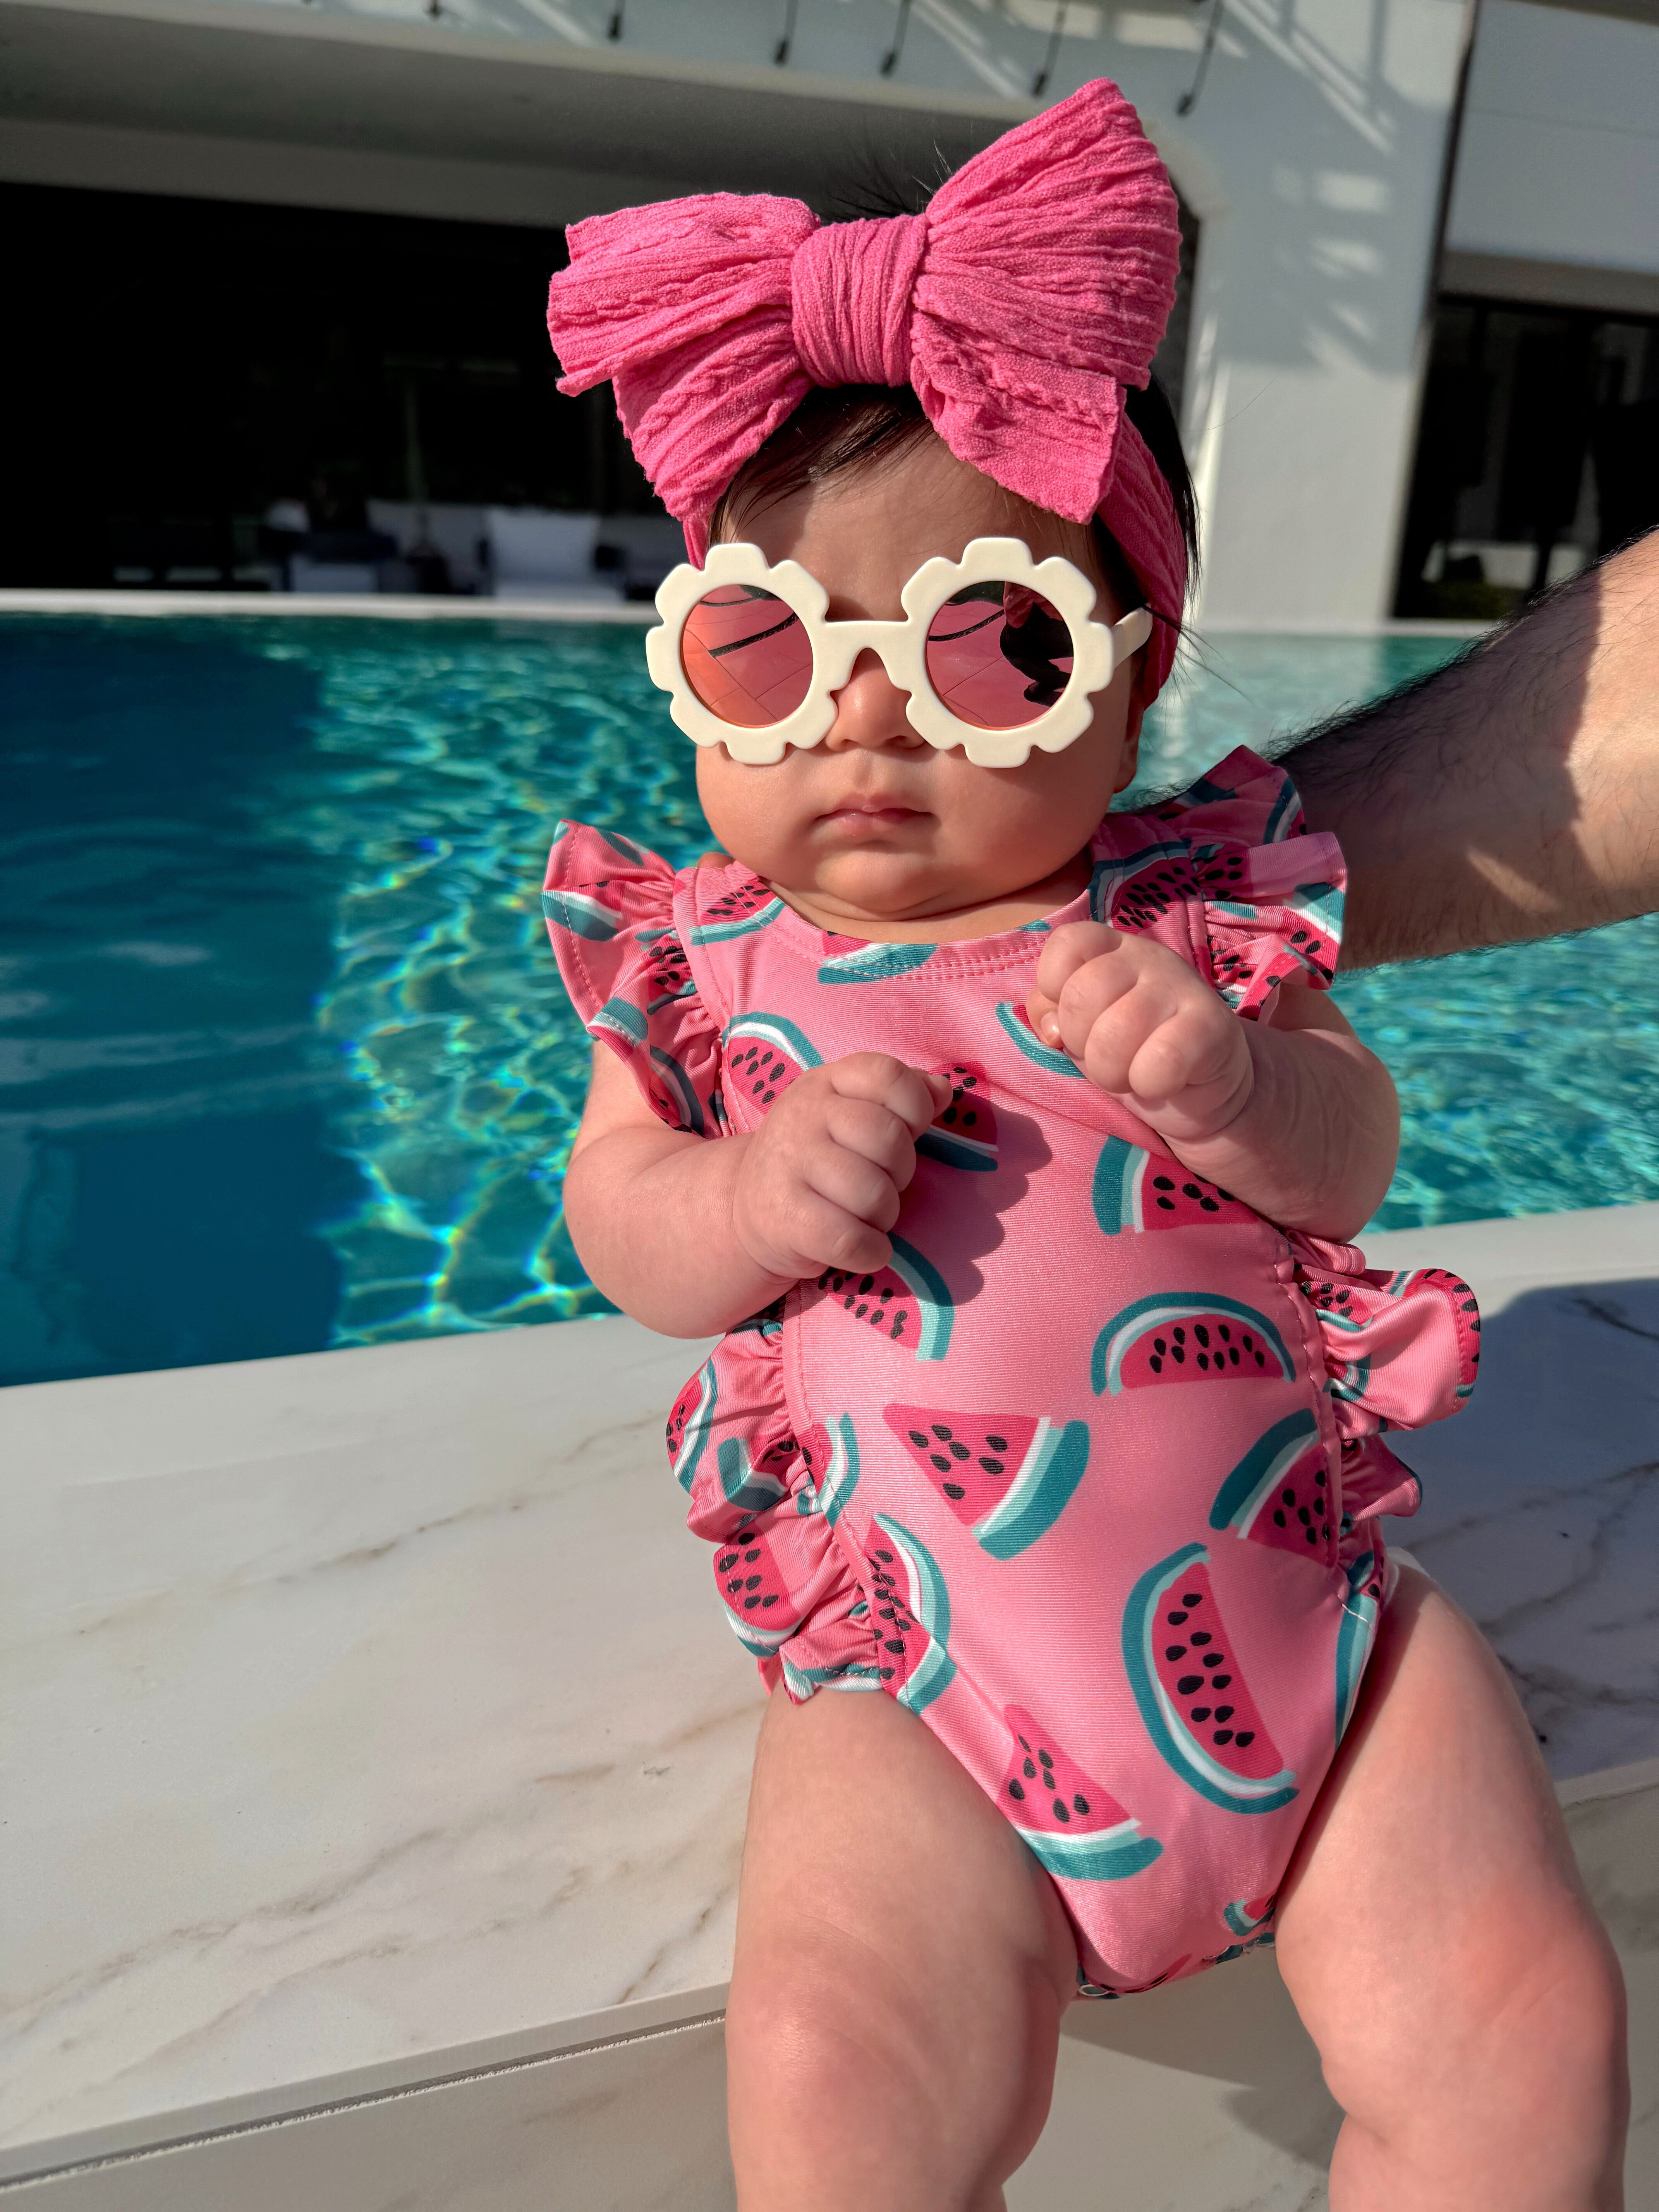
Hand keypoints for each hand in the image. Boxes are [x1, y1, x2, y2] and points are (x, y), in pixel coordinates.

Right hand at [731, 1054, 952, 1281]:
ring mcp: (789, 1164)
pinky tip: (863, 1248)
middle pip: (890, 1139)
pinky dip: (872, 1252)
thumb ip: (900, 1097)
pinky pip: (853, 1240)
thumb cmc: (817, 1157)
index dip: (916, 1108)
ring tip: (864, 1217)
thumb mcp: (851, 1112)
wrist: (744, 1206)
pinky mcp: (785, 1217)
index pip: (888, 1075)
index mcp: (827, 1082)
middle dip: (901, 1173)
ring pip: (875, 1195)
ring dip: (885, 1217)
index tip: (907, 1132)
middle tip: (881, 1184)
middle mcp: (803, 1115)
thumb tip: (943, 1091)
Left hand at [1027, 922, 1253, 1142]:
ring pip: (1117, 1031)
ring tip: (1130, 1075)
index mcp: (1111, 949)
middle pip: (1083, 995)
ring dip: (1112, 1072)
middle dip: (1081, 1044)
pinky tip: (1160, 1083)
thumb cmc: (1132, 1050)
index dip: (1053, 986)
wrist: (1204, 1086)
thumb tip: (1054, 1029)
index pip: (1068, 942)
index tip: (1068, 1022)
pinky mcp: (1212, 1025)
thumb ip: (1051, 1013)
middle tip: (1104, 1058)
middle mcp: (1148, 957)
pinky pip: (1162, 1059)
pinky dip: (1149, 1084)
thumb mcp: (1081, 1030)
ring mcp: (1183, 986)